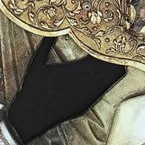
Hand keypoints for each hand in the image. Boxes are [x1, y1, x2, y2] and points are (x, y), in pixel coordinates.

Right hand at [6, 38, 125, 144]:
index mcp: (77, 71)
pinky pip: (105, 88)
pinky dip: (106, 77)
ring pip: (112, 78)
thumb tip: (57, 27)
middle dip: (113, 54)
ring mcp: (90, 96)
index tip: (106, 34)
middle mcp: (87, 85)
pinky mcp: (88, 104)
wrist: (31, 117)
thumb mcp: (38, 63)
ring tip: (107, 54)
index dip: (106, 44)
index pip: (102, 55)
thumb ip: (48, 43)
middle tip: (112, 42)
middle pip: (113, 66)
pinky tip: (100, 70)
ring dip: (112, 65)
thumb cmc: (33, 89)